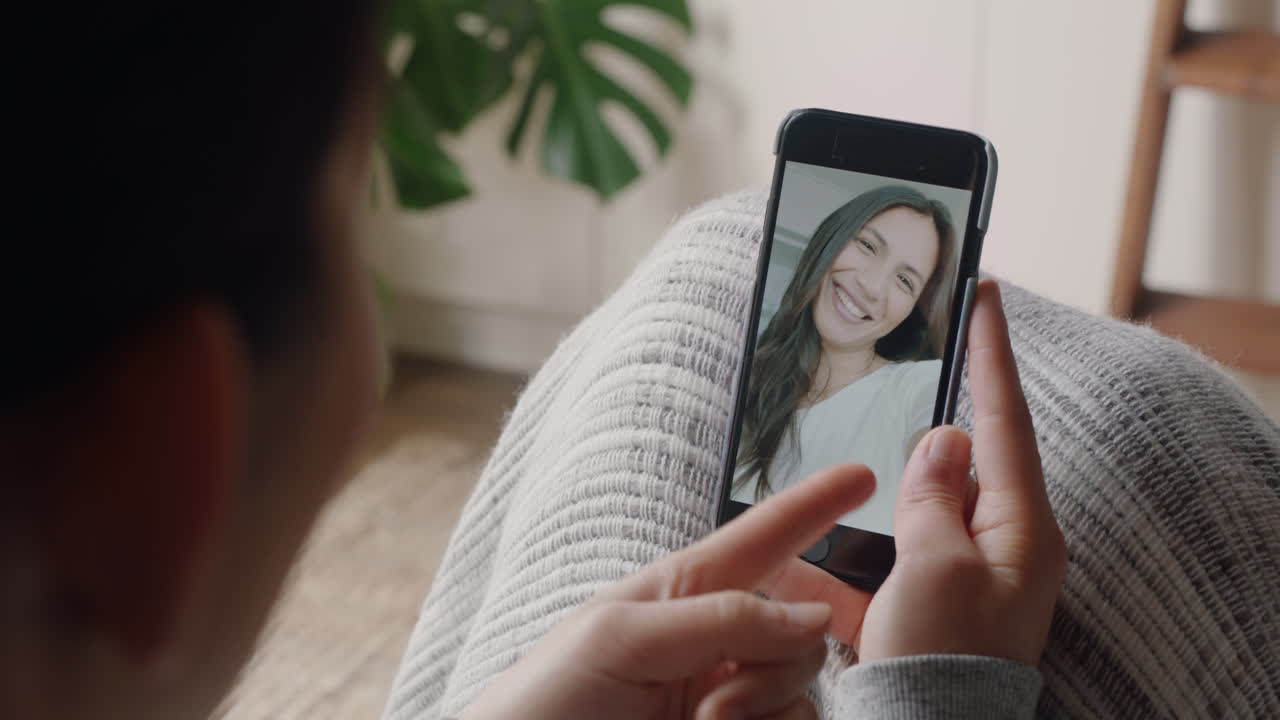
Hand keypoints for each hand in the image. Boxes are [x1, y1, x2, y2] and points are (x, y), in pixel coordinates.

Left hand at [461, 463, 876, 719]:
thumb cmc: (548, 697)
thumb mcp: (620, 637)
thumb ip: (720, 617)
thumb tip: (810, 617)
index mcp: (683, 591)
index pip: (763, 538)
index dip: (814, 505)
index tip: (864, 476)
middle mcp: (715, 640)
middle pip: (802, 626)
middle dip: (781, 655)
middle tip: (718, 700)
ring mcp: (728, 695)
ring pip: (802, 685)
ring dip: (763, 704)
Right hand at [858, 279, 1067, 663]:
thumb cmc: (943, 660)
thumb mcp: (936, 568)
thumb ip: (936, 497)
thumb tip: (945, 440)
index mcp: (1021, 530)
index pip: (1006, 421)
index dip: (993, 354)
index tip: (986, 293)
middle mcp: (1000, 545)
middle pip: (965, 455)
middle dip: (938, 409)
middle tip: (922, 351)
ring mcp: (961, 570)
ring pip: (918, 500)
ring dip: (882, 479)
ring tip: (852, 441)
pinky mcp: (924, 596)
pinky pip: (887, 548)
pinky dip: (852, 540)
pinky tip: (810, 532)